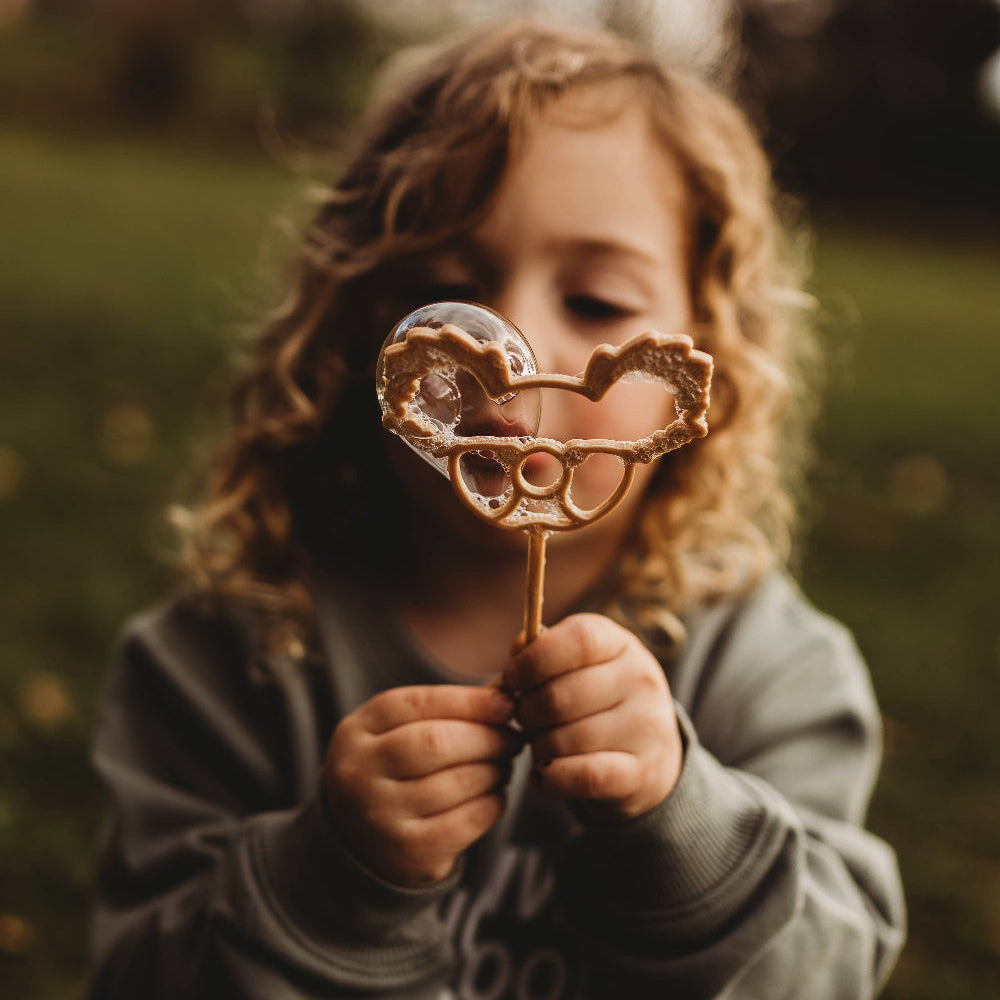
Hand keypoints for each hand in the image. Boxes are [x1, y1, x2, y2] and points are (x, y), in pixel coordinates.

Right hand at [324, 685, 520, 886]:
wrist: (364, 844)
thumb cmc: (396, 770)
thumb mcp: (402, 731)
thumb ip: (448, 708)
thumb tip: (506, 691)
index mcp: (357, 731)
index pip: (418, 703)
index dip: (469, 701)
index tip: (506, 703)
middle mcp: (359, 772)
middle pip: (436, 742)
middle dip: (487, 737)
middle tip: (512, 739)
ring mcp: (380, 816)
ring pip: (456, 782)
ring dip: (494, 770)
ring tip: (504, 765)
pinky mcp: (408, 851)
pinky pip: (466, 821)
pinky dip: (492, 803)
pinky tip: (495, 794)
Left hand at [502, 614, 682, 819]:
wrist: (652, 754)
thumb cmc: (595, 700)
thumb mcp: (576, 666)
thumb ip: (540, 654)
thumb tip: (518, 651)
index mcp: (620, 644)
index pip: (578, 640)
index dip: (533, 659)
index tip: (512, 679)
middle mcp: (640, 680)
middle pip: (558, 697)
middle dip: (526, 712)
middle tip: (525, 719)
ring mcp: (646, 727)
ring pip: (562, 740)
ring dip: (538, 748)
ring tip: (541, 746)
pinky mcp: (643, 772)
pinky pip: (580, 777)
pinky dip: (550, 778)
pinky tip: (544, 774)